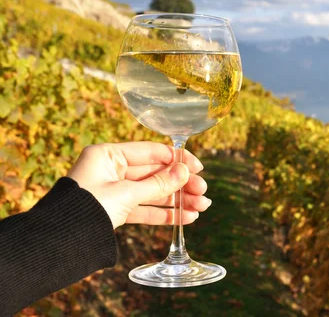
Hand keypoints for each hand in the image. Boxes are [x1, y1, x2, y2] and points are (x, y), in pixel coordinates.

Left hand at [67, 142, 211, 228]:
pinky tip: (185, 218)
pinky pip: (144, 208)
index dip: (177, 160)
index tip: (198, 168)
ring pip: (153, 192)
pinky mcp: (115, 210)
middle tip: (203, 192)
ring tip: (201, 208)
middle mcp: (111, 170)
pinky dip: (164, 213)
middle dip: (181, 184)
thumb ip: (159, 183)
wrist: (58, 243)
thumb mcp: (126, 194)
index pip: (151, 151)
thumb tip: (186, 171)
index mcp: (108, 155)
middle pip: (155, 173)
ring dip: (177, 200)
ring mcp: (113, 191)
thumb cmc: (86, 210)